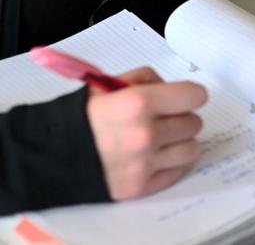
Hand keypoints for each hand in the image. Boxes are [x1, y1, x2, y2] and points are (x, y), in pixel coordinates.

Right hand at [87, 67, 206, 199]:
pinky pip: (177, 172)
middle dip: (180, 118)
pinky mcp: (141, 187)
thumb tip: (171, 88)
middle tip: (161, 120)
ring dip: (179, 143)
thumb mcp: (106, 86)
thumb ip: (144, 81)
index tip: (180, 98)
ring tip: (159, 140)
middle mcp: (146, 135)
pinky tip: (150, 158)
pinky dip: (168, 164)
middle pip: (194, 123)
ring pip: (191, 149)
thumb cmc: (78, 118)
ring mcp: (145, 164)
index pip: (195, 96)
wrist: (47, 156)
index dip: (188, 95)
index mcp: (138, 104)